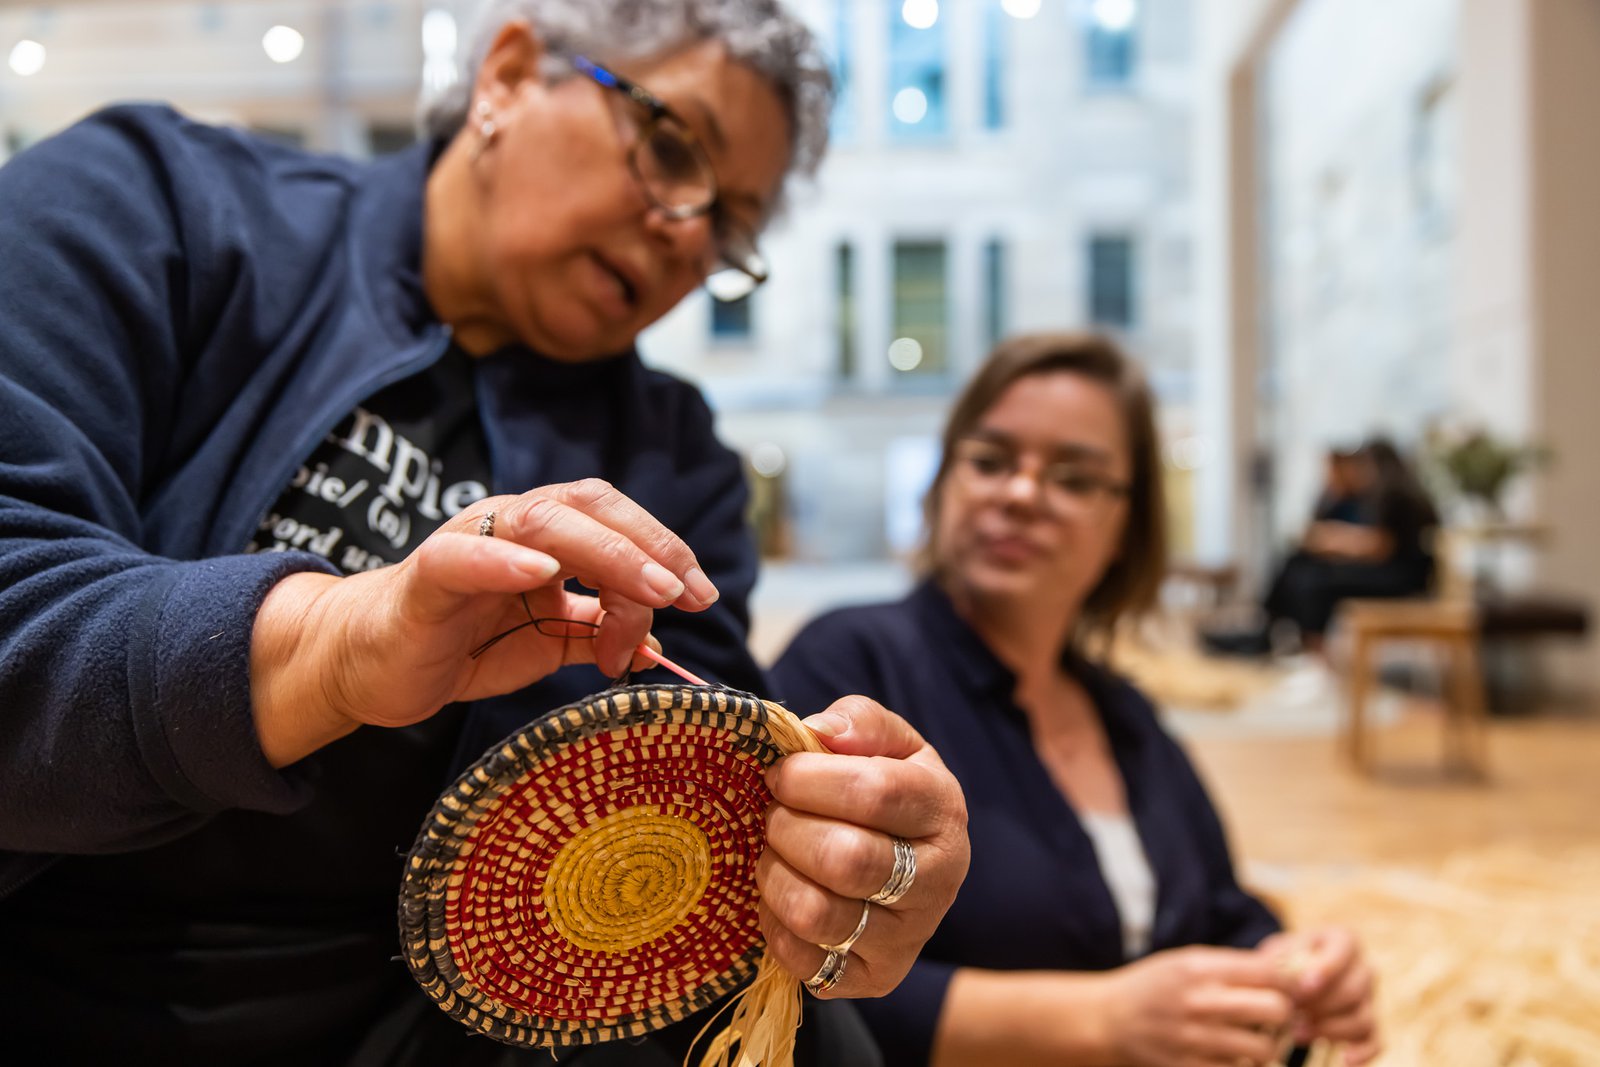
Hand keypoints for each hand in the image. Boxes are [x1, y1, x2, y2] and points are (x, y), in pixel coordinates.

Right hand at [251, 479, 717, 764]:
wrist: (371, 661)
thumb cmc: (460, 643)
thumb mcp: (545, 645)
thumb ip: (596, 636)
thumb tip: (660, 646)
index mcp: (545, 536)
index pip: (615, 520)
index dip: (664, 547)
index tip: (703, 594)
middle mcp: (511, 526)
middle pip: (590, 509)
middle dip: (649, 546)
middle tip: (686, 593)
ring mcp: (469, 545)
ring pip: (543, 523)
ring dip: (605, 553)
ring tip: (648, 589)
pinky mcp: (427, 577)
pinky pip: (463, 558)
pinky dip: (504, 560)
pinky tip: (542, 574)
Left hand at [753, 695, 970, 996]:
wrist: (904, 863)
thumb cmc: (884, 791)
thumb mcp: (885, 742)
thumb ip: (858, 722)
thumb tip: (820, 732)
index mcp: (943, 810)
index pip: (876, 793)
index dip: (810, 779)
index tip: (780, 774)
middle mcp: (939, 880)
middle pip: (846, 859)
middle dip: (787, 828)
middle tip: (772, 813)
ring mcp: (909, 937)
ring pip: (819, 914)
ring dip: (774, 876)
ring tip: (773, 852)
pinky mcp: (875, 978)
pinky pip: (804, 960)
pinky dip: (774, 924)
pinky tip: (781, 894)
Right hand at [1099, 945, 1294, 1065]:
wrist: (1107, 1019)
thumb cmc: (1153, 986)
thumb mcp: (1185, 961)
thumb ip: (1230, 965)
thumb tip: (1284, 970)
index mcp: (1200, 969)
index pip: (1270, 972)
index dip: (1286, 980)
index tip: (1284, 987)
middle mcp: (1200, 1002)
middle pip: (1276, 1009)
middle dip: (1282, 1013)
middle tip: (1273, 1016)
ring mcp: (1195, 1039)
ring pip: (1263, 1049)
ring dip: (1264, 1046)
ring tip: (1252, 1040)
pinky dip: (1240, 1066)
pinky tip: (1231, 1057)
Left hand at [1261, 927, 1379, 1063]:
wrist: (1289, 975)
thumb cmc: (1283, 959)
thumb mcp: (1278, 951)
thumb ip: (1282, 962)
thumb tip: (1287, 985)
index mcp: (1343, 940)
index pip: (1344, 951)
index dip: (1326, 970)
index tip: (1304, 987)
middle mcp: (1363, 968)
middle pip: (1353, 990)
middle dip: (1321, 1006)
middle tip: (1292, 1013)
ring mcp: (1369, 998)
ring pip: (1363, 1018)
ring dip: (1331, 1030)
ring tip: (1298, 1034)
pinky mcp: (1369, 1024)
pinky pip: (1376, 1041)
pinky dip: (1364, 1053)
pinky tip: (1345, 1060)